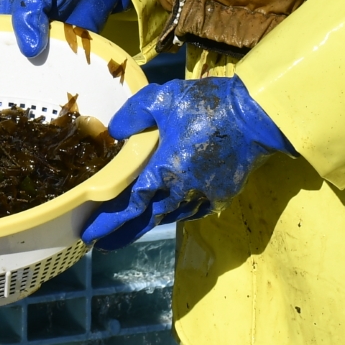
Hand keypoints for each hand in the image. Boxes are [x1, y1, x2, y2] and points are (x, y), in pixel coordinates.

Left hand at [80, 77, 290, 249]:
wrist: (255, 116)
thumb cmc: (206, 106)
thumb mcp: (161, 99)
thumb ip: (132, 115)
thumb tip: (114, 132)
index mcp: (164, 171)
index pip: (129, 205)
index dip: (108, 222)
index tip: (90, 235)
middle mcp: (181, 191)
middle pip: (147, 220)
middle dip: (123, 234)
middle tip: (103, 245)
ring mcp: (204, 197)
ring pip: (169, 216)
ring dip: (149, 224)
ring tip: (132, 228)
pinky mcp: (221, 195)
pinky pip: (192, 210)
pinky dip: (176, 212)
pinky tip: (169, 210)